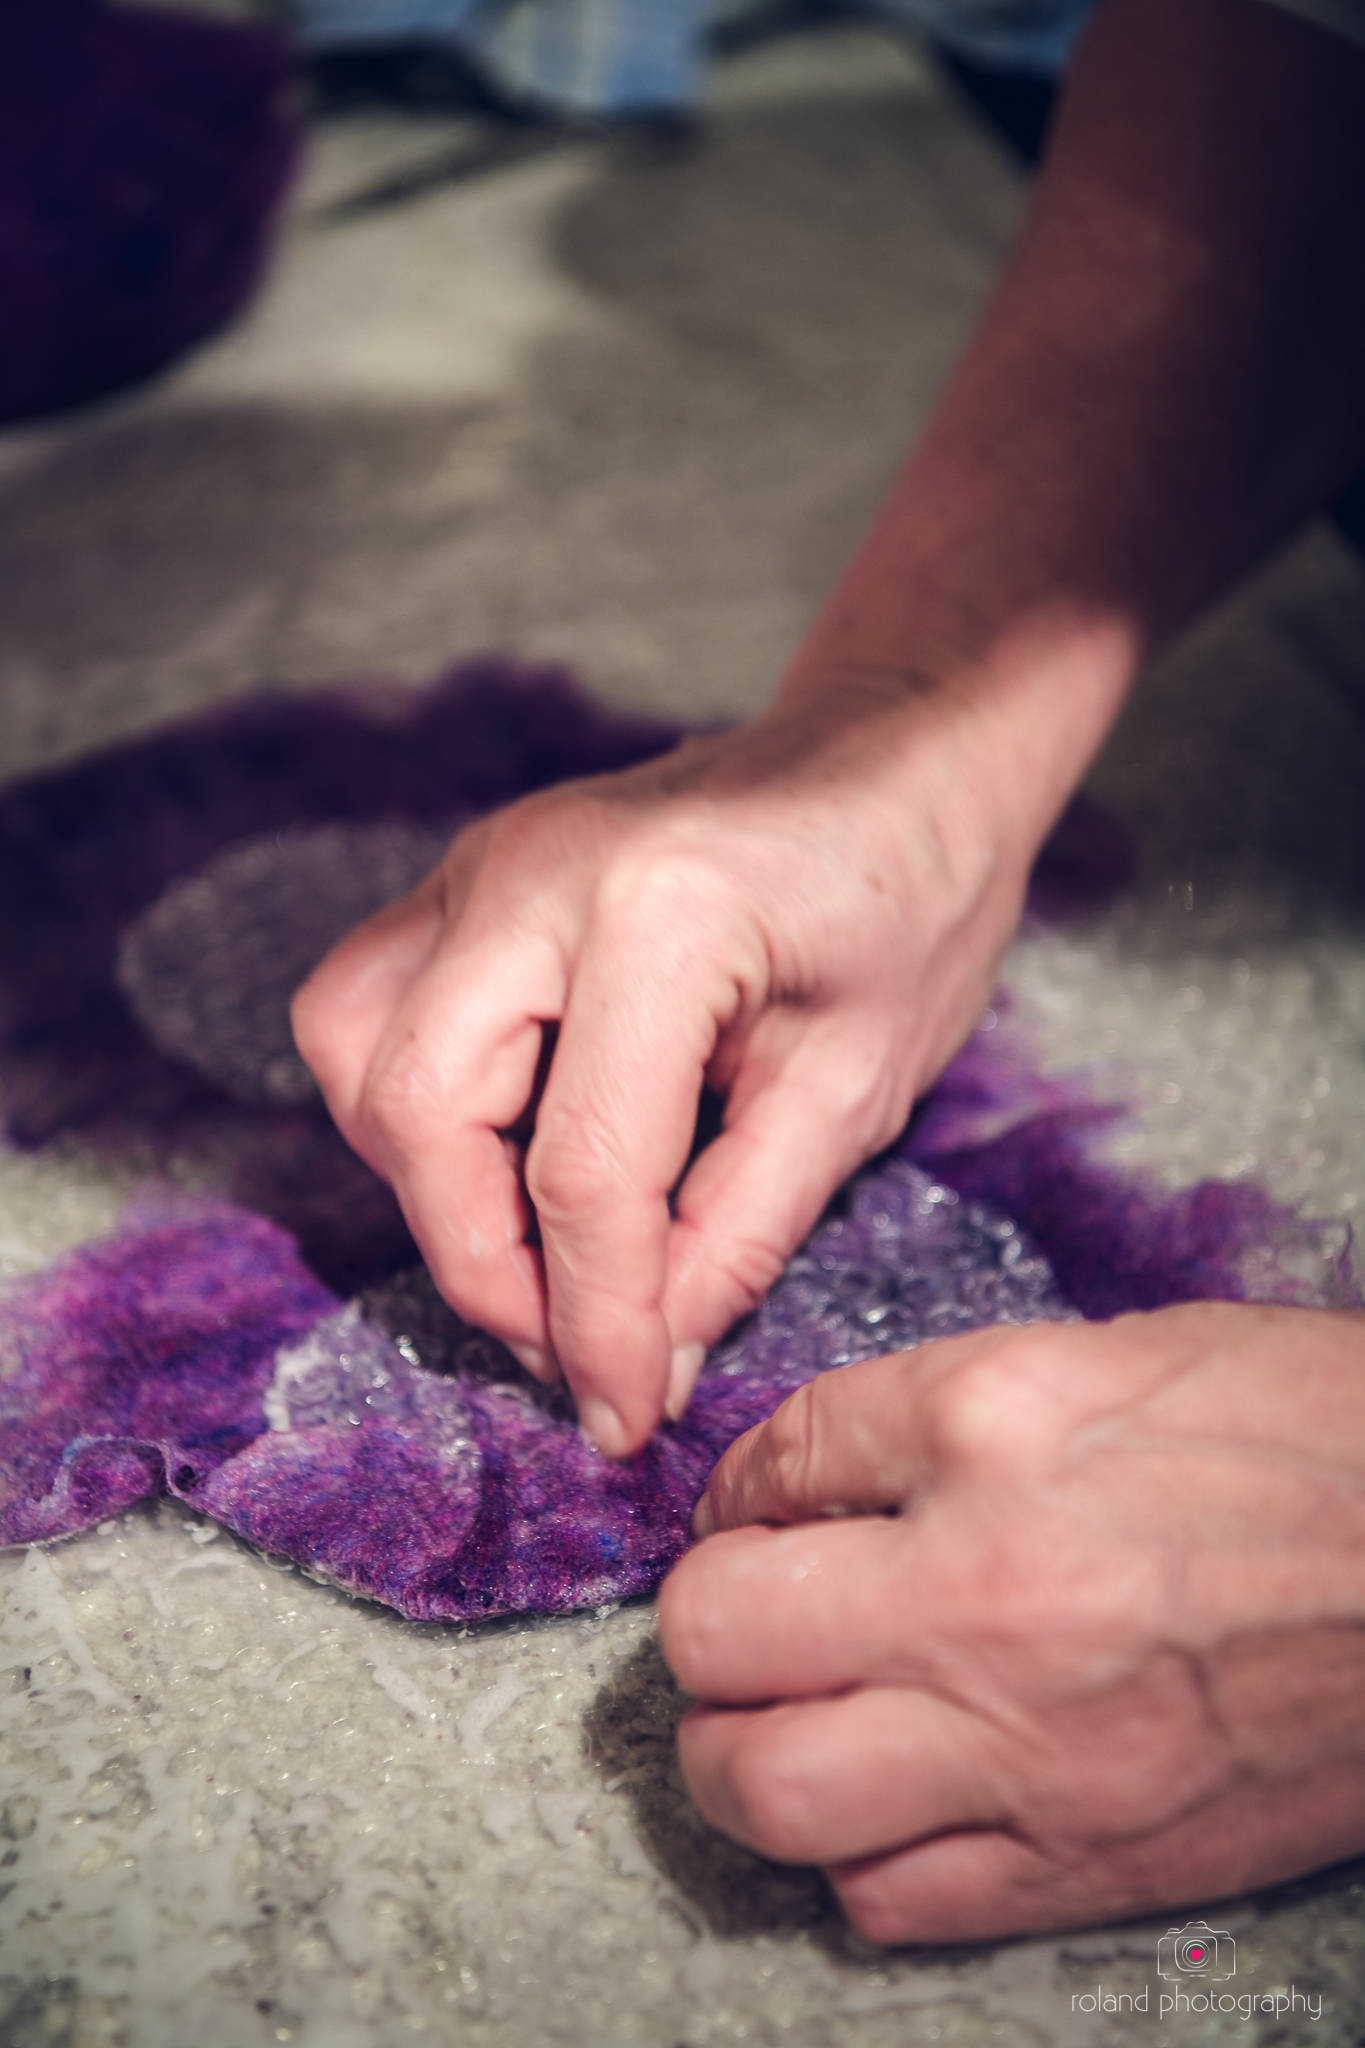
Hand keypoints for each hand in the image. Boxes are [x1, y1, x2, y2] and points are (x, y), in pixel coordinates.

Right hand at [291, 681, 1033, 1454]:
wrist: (897, 754)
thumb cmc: (909, 902)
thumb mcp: (858, 1087)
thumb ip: (739, 1233)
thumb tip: (639, 1360)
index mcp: (662, 914)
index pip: (584, 1167)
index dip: (595, 1320)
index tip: (622, 1417)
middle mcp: (536, 872)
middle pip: (422, 1109)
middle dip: (482, 1263)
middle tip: (571, 1346)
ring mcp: (484, 860)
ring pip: (361, 1053)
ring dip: (430, 1182)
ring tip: (540, 1251)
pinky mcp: (466, 874)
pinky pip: (372, 1006)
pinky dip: (416, 1108)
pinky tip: (509, 1155)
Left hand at [659, 1302, 1364, 1940]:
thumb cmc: (1312, 1439)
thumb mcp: (1112, 1357)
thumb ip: (942, 1414)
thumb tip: (817, 1476)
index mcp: (993, 1424)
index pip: (774, 1456)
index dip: (739, 1487)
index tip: (753, 1510)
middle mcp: (983, 1586)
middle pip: (715, 1628)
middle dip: (704, 1620)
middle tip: (740, 1614)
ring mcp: (1028, 1741)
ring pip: (765, 1789)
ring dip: (736, 1754)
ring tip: (770, 1721)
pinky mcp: (1083, 1861)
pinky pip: (885, 1899)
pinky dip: (852, 1855)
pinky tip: (884, 1804)